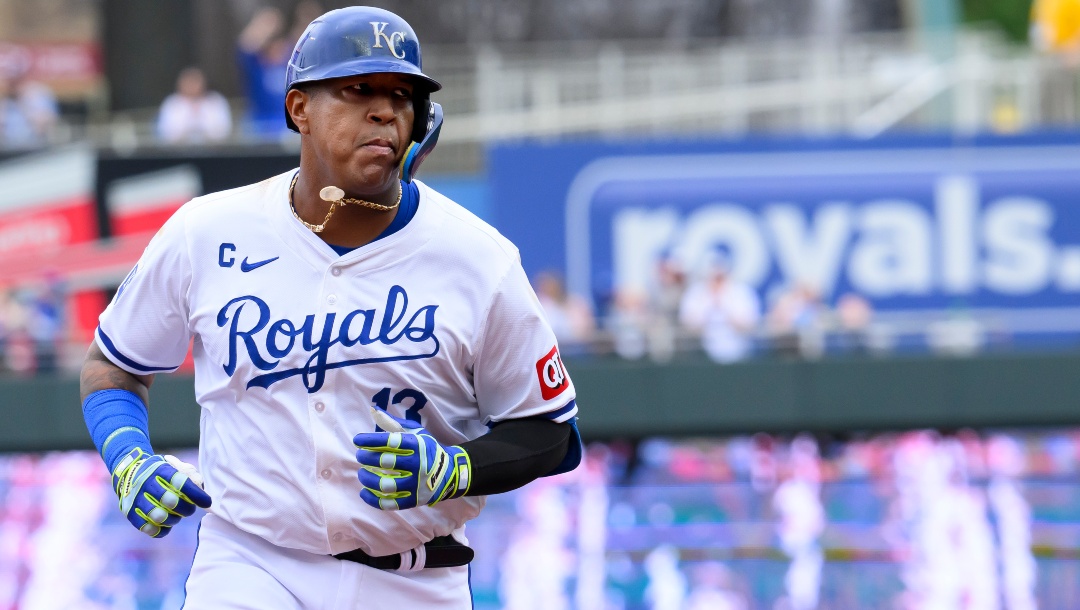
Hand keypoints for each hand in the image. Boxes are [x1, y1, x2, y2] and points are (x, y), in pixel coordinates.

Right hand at [111, 448, 211, 537]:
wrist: (129, 472)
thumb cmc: (161, 473)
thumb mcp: (175, 466)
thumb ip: (191, 474)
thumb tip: (200, 488)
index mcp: (160, 469)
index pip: (181, 483)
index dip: (196, 495)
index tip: (207, 502)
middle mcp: (146, 483)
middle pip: (171, 502)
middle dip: (186, 509)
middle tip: (189, 509)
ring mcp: (135, 499)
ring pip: (160, 517)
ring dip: (173, 520)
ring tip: (176, 516)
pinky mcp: (130, 513)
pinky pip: (150, 529)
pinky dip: (161, 529)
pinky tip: (165, 523)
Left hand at [354, 408, 470, 509]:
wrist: (450, 472)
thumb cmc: (427, 449)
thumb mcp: (416, 432)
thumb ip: (393, 423)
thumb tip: (373, 410)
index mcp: (418, 446)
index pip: (390, 442)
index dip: (370, 440)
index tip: (357, 440)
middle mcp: (418, 465)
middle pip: (386, 462)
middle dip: (367, 458)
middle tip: (360, 456)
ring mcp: (416, 485)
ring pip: (386, 485)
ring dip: (368, 479)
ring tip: (362, 473)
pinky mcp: (414, 501)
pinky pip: (390, 504)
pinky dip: (374, 500)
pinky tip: (364, 492)